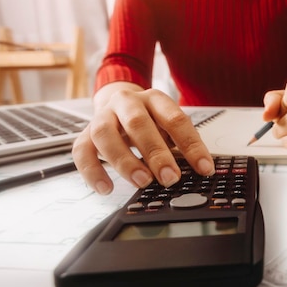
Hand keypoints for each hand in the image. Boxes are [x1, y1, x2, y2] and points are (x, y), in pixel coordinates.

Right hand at [72, 82, 214, 194]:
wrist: (117, 103)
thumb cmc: (150, 120)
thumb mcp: (168, 125)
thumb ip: (180, 143)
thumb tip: (199, 170)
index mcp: (154, 99)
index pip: (175, 119)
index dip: (191, 145)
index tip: (204, 168)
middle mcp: (126, 102)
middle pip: (138, 123)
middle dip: (155, 153)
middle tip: (170, 178)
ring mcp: (103, 116)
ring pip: (105, 134)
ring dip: (124, 161)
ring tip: (142, 182)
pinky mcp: (85, 133)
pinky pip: (82, 151)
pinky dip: (92, 171)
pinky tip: (106, 188)